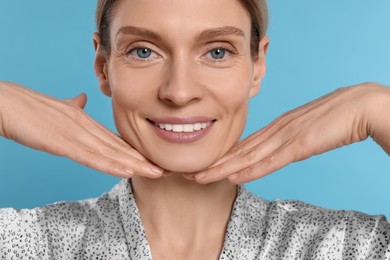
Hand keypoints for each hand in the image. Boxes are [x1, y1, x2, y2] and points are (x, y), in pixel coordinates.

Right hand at [0, 82, 163, 177]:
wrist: (4, 103)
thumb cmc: (26, 107)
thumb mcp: (55, 108)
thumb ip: (71, 106)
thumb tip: (80, 99)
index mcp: (83, 119)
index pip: (112, 138)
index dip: (132, 150)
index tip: (149, 159)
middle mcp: (84, 124)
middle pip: (118, 146)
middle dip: (141, 159)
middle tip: (163, 168)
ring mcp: (75, 132)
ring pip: (110, 152)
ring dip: (134, 164)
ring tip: (155, 172)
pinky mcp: (62, 141)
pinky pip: (91, 157)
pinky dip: (111, 165)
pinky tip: (127, 171)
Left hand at [189, 83, 389, 183]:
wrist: (358, 105)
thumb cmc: (335, 116)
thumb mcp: (307, 128)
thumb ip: (292, 138)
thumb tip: (282, 147)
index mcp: (277, 126)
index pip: (245, 145)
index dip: (224, 157)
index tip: (207, 166)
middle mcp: (275, 130)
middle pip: (239, 151)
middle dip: (214, 164)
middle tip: (191, 173)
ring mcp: (285, 137)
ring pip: (247, 157)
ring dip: (222, 169)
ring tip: (200, 177)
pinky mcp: (299, 144)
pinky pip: (270, 161)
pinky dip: (250, 170)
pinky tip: (233, 177)